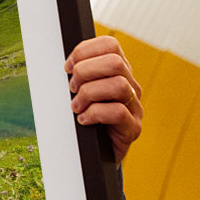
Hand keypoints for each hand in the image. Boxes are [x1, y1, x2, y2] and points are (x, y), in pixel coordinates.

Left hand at [65, 35, 142, 163]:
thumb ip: (77, 75)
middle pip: (115, 62)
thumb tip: (64, 65)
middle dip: (85, 72)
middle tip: (72, 89)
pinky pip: (118, 112)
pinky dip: (94, 114)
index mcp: (118, 72)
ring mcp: (135, 107)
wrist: (95, 154)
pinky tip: (83, 120)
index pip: (109, 45)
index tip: (67, 67)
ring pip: (118, 85)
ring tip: (76, 107)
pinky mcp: (133, 128)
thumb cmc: (85, 119)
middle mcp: (130, 86)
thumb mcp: (79, 92)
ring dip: (89, 94)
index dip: (84, 51)